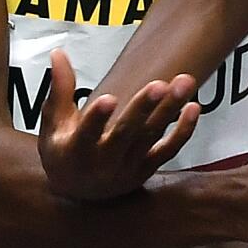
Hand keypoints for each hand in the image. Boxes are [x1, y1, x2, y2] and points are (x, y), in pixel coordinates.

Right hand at [38, 48, 200, 199]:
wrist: (78, 196)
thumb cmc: (62, 153)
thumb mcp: (53, 124)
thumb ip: (59, 88)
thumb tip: (58, 52)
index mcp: (75, 151)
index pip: (86, 134)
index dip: (97, 118)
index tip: (109, 98)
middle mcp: (103, 163)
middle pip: (126, 134)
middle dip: (143, 108)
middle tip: (159, 84)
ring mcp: (128, 167)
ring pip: (151, 137)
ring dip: (169, 109)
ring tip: (184, 82)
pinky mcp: (147, 169)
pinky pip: (169, 150)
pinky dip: (183, 131)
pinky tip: (193, 106)